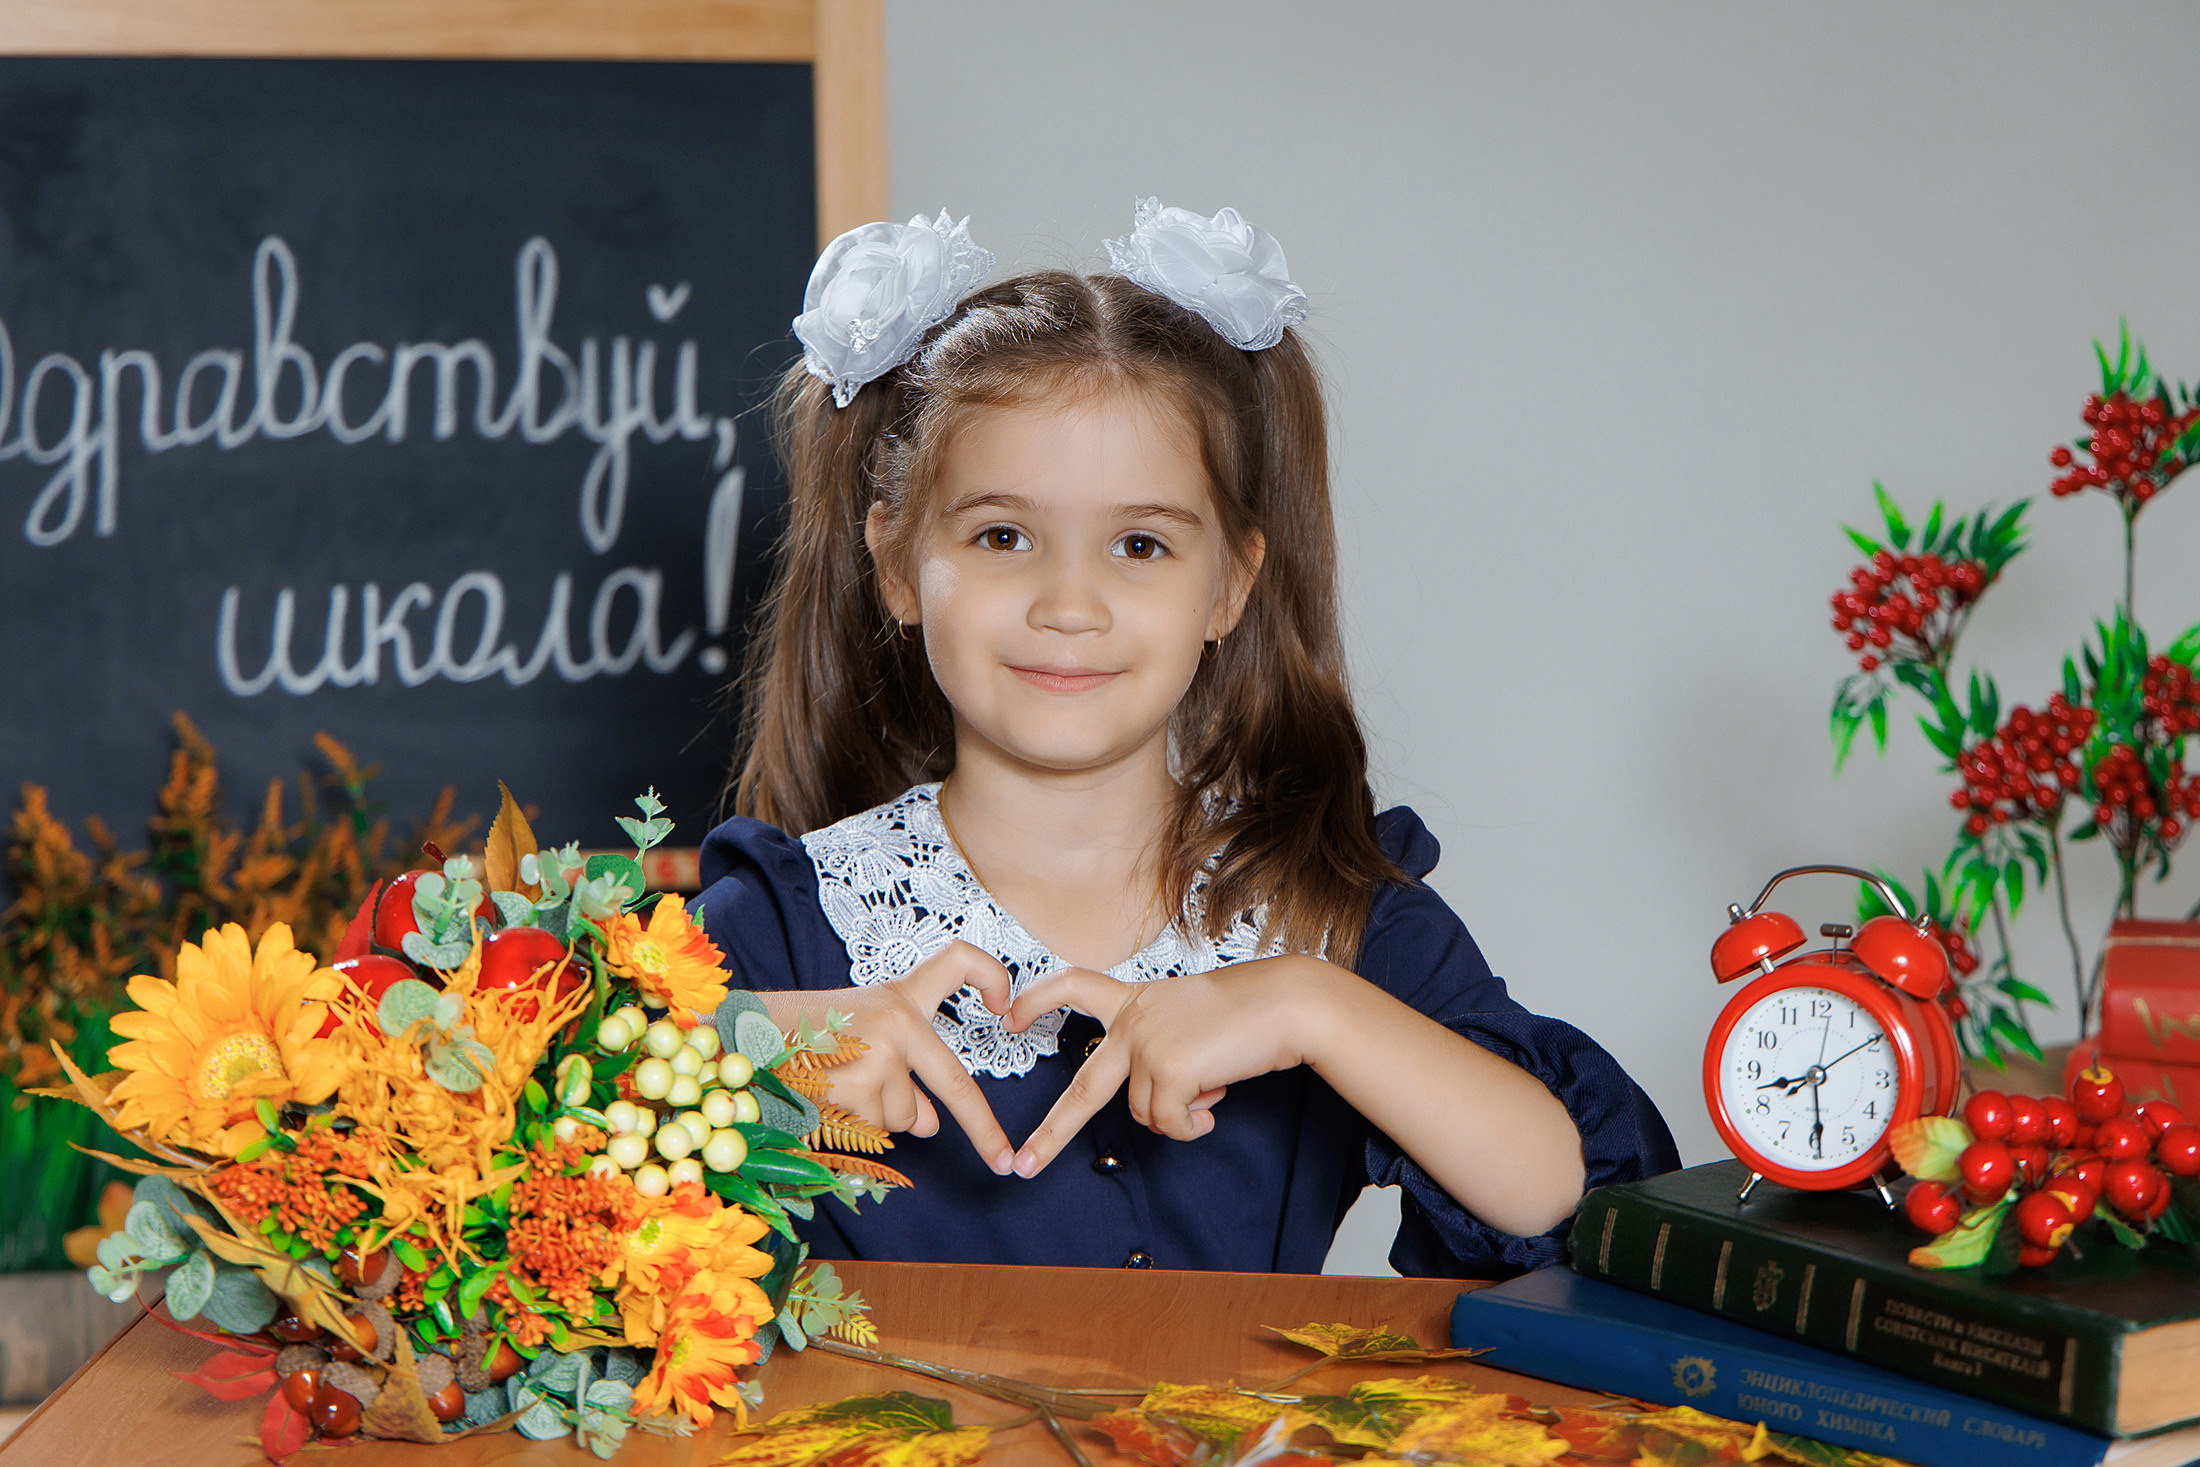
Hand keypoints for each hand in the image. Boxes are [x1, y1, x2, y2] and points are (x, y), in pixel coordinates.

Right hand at [802, 940, 1016, 1174]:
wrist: (741, 1037)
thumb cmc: (803, 1033)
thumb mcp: (861, 1037)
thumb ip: (903, 1073)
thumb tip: (930, 1124)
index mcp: (901, 996)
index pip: (959, 962)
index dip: (993, 977)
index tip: (1008, 1006)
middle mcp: (898, 1021)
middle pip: (957, 1082)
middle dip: (984, 1130)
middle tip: (1003, 1160)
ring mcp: (880, 1057)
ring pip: (904, 1117)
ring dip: (878, 1116)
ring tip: (835, 1083)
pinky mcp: (858, 1090)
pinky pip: (875, 1131)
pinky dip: (856, 1127)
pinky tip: (826, 1099)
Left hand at [1003, 959, 1314, 1177]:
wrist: (1287, 1005)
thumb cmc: (1249, 1015)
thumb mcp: (1191, 1021)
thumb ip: (1162, 1052)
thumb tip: (1163, 1107)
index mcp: (1136, 1001)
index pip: (1075, 985)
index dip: (1038, 999)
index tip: (1007, 1016)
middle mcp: (1135, 1020)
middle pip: (1084, 1087)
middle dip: (1052, 1133)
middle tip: (1024, 1164)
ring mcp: (1148, 1044)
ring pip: (1145, 1114)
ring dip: (1179, 1114)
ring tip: (1212, 1087)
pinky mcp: (1169, 1069)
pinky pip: (1170, 1124)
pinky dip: (1193, 1125)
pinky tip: (1215, 1104)